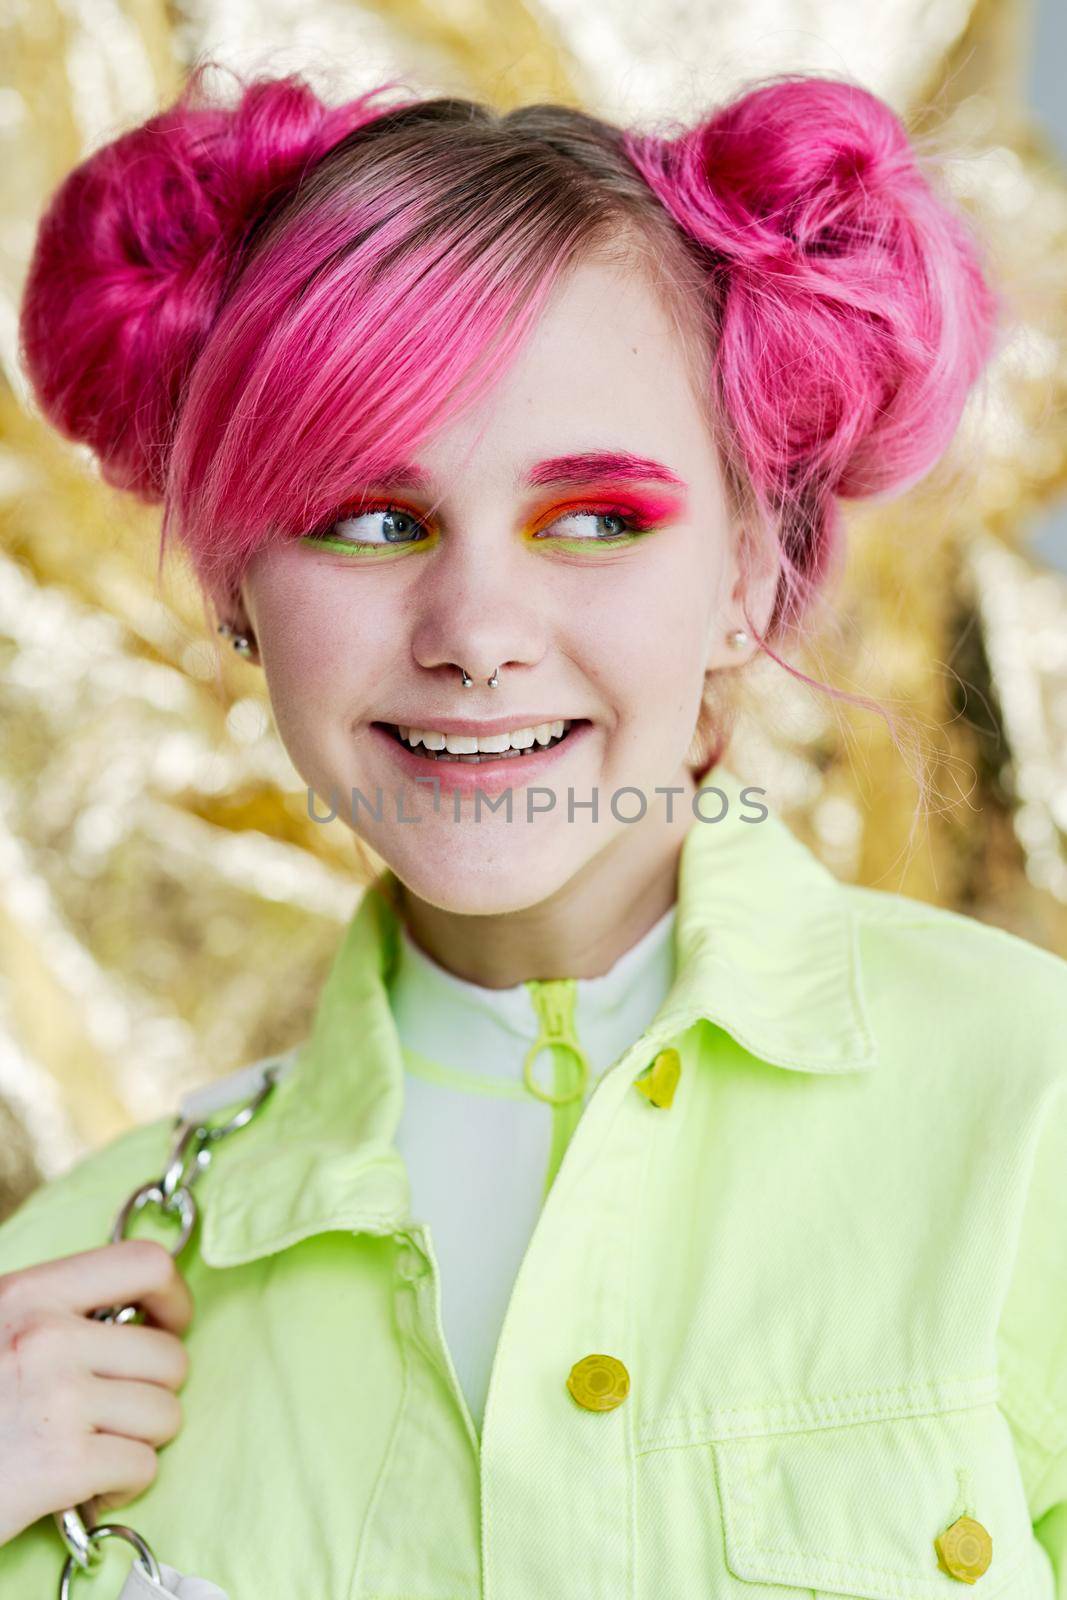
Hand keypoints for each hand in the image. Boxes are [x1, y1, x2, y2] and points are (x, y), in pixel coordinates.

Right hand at [0, 1239, 192, 1545]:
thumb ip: (54, 1313)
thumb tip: (139, 1313)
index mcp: (31, 1294)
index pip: (145, 1263)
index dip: (173, 1297)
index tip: (168, 1325)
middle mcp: (47, 1337)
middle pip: (168, 1356)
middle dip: (155, 1390)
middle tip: (118, 1409)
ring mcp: (57, 1400)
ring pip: (165, 1414)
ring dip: (141, 1439)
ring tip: (99, 1445)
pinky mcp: (61, 1464)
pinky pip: (142, 1465)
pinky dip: (124, 1483)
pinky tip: (90, 1483)